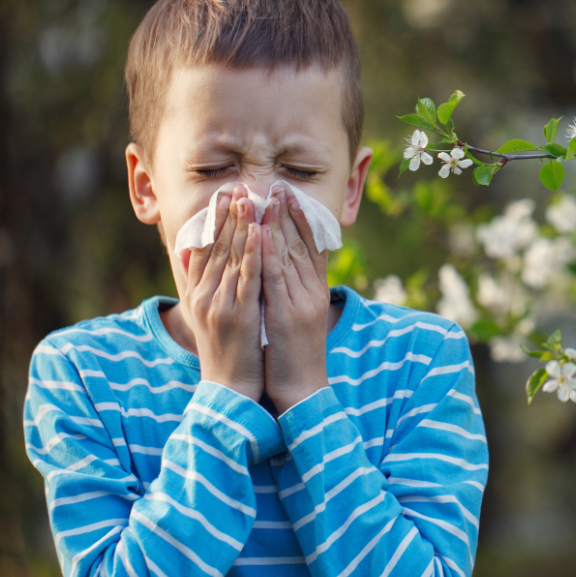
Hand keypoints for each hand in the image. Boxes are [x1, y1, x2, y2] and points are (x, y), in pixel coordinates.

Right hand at [184, 185, 264, 401]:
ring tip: (249, 199)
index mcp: (198, 293)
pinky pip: (247, 278)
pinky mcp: (238, 316)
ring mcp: (220, 305)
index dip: (214, 221)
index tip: (223, 195)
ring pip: (231, 258)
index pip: (205, 249)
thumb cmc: (225, 351)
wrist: (230, 390)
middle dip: (227, 216)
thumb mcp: (206, 314)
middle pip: (216, 248)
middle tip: (236, 187)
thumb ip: (199, 282)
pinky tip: (260, 233)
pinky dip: (253, 253)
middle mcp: (205, 295)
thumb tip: (188, 252)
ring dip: (241, 226)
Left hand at [260, 185, 329, 412]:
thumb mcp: (295, 319)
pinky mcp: (286, 315)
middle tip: (280, 186)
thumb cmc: (294, 357)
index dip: (303, 220)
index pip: (312, 249)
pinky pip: (276, 278)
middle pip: (302, 246)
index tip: (292, 196)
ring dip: (278, 225)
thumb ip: (290, 294)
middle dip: (290, 214)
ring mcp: (301, 303)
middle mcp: (312, 293)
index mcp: (316, 293)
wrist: (301, 390)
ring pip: (289, 256)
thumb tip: (278, 273)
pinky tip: (260, 234)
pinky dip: (268, 253)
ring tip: (268, 199)